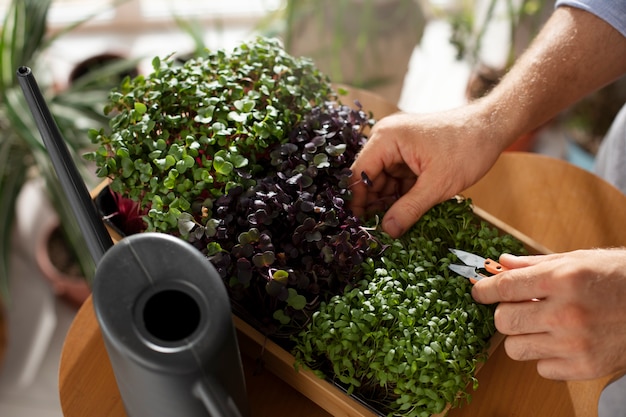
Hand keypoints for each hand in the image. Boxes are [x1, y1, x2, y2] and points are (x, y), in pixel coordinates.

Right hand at [349, 108, 505, 237]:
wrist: (492, 127)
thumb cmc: (467, 147)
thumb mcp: (438, 185)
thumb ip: (409, 209)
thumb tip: (387, 231)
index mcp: (386, 138)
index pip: (359, 173)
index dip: (357, 200)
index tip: (360, 225)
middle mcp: (387, 139)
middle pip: (369, 178)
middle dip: (375, 203)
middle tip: (381, 230)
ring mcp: (398, 146)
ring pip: (383, 181)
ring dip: (390, 202)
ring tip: (397, 224)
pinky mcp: (410, 154)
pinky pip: (397, 179)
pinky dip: (402, 196)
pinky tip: (407, 212)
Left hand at [472, 249, 625, 379]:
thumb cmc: (618, 278)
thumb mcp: (577, 260)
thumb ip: (534, 264)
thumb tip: (501, 264)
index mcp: (563, 279)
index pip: (504, 287)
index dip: (484, 290)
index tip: (478, 292)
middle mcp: (566, 312)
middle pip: (503, 321)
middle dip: (504, 313)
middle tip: (518, 308)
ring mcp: (576, 343)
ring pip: (515, 348)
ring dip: (521, 336)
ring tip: (541, 325)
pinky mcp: (585, 367)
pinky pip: (540, 368)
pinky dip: (544, 356)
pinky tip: (560, 341)